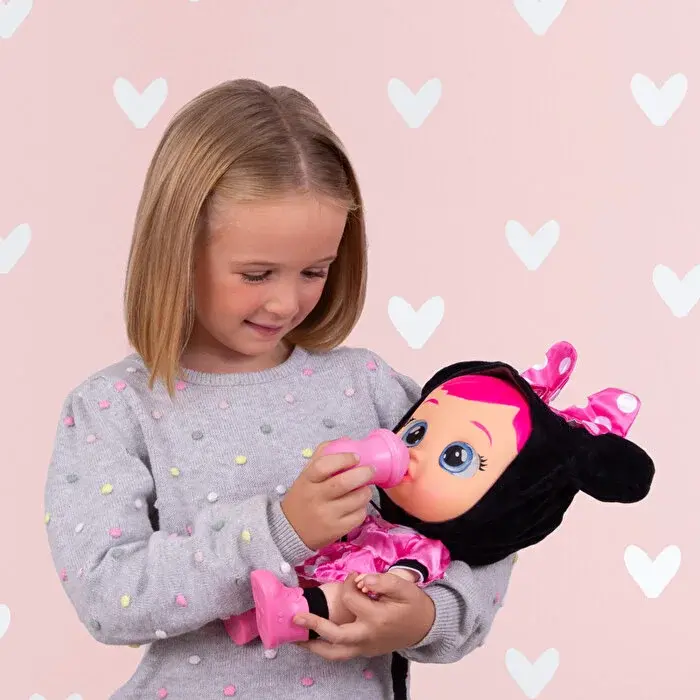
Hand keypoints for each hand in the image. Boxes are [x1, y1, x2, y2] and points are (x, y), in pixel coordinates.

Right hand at [281, 442, 374, 550]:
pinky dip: (363, 508)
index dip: (343, 459)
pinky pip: (359, 516)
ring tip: (364, 488)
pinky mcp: (336, 530)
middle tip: (371, 470)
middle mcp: (316, 498)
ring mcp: (326, 515)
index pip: (324, 466)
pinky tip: (357, 505)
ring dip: (366, 491)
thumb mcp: (305, 476)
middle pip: (344, 483)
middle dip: (363, 473)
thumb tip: (345, 440)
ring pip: (356, 499)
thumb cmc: (302, 498)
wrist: (289, 531)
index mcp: (307, 481)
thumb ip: (322, 456)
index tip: (355, 457)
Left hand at [294, 572, 435, 659]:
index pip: (351, 599)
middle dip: (314, 626)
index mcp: (377, 618)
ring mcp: (365, 648)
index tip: (354, 576)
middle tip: (296, 617)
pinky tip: (313, 640)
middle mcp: (368, 636)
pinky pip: (340, 655)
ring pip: (334, 654)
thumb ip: (384, 581)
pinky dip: (325, 649)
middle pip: (336, 636)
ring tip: (296, 637)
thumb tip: (363, 579)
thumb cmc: (415, 605)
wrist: (427, 627)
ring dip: (314, 646)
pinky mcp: (365, 652)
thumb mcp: (405, 587)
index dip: (349, 583)